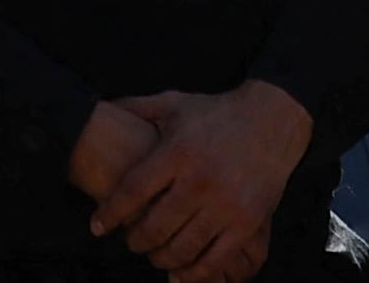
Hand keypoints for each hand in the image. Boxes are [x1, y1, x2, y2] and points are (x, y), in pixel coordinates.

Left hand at [84, 82, 311, 281]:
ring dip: (161, 258)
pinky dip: (194, 273)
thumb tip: (103, 108)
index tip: (97, 227)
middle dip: (136, 241)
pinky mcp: (247, 223)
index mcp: (178, 151)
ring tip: (155, 254)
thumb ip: (137, 108)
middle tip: (131, 242)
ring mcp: (226, 204)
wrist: (271, 120)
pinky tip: (181, 272)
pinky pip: (215, 260)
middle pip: (156, 226)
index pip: (133, 190)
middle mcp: (200, 180)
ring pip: (183, 248)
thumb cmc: (215, 113)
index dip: (111, 213)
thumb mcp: (174, 103)